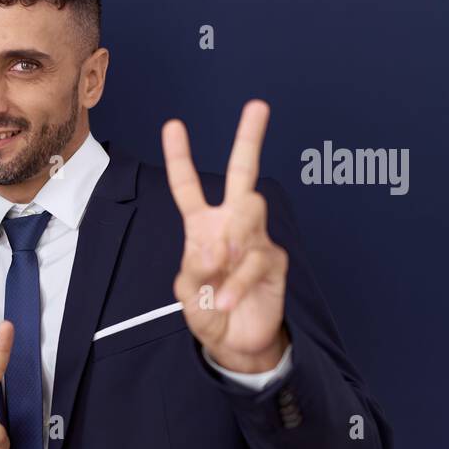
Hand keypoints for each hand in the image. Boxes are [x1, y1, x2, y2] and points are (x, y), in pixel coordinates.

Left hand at [163, 99, 289, 373]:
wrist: (235, 342)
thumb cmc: (209, 310)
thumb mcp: (187, 292)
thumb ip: (194, 268)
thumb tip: (217, 248)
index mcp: (203, 227)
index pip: (189, 187)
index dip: (181, 158)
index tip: (173, 125)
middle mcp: (232, 225)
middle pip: (243, 174)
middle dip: (250, 139)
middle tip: (258, 105)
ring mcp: (256, 240)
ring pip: (250, 212)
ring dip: (230, 240)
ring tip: (218, 268)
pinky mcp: (275, 262)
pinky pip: (255, 261)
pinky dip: (237, 283)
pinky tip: (227, 300)